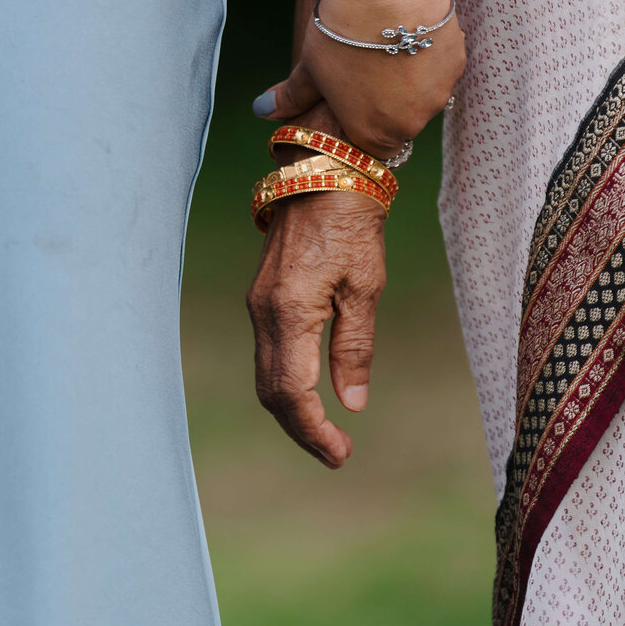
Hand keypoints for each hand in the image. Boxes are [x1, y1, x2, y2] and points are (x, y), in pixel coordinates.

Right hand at [247, 109, 386, 466]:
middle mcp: (264, 311)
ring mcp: (258, 303)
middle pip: (271, 392)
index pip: (292, 393)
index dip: (314, 432)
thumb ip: (355, 347)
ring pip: (265, 375)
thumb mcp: (366, 287)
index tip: (341, 454)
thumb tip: (351, 403)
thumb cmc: (353, 224)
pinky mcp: (262, 295)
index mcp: (291, 311)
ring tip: (326, 432)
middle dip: (301, 429)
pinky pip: (267, 353)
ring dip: (291, 410)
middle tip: (337, 453)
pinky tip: (310, 392)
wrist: (325, 171)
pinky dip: (285, 382)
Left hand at [254, 0, 465, 159]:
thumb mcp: (310, 68)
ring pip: (424, 94)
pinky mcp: (455, 63)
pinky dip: (427, 55)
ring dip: (410, 79)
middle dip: (387, 103)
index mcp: (374, 133)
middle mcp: (412, 122)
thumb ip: (292, 98)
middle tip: (369, 69)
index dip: (363, 125)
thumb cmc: (342, 33)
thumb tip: (262, 110)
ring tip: (387, 45)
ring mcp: (438, 93)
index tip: (355, 103)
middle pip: (401, 121)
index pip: (374, 148)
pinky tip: (409, 30)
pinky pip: (440, 67)